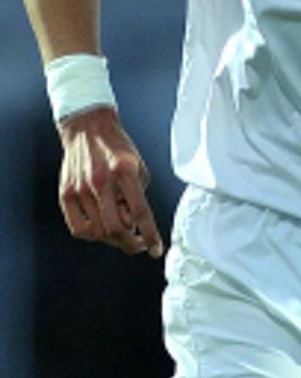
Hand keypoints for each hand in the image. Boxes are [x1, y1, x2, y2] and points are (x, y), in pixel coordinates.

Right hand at [57, 107, 163, 257]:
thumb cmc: (117, 148)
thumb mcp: (139, 166)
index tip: (156, 249)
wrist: (88, 128)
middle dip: (131, 243)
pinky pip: (79, 228)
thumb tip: (134, 225)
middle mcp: (101, 180)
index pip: (140, 212)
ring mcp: (80, 188)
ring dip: (114, 239)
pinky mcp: (65, 193)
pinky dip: (93, 236)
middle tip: (139, 244)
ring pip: (98, 231)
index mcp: (125, 171)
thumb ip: (138, 195)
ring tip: (123, 234)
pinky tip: (102, 231)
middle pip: (116, 227)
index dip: (150, 235)